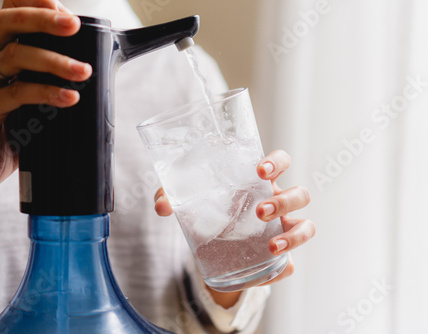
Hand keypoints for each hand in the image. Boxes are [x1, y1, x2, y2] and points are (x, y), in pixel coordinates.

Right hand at [0, 0, 91, 242]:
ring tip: (83, 72)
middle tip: (74, 25)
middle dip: (43, 19)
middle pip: (7, 23)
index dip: (35, 4)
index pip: (9, 14)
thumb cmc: (13, 133)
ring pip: (13, 56)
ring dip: (53, 61)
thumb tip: (92, 71)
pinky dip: (45, 93)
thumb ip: (52, 82)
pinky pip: (15, 94)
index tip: (67, 12)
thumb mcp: (35, 101)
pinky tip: (69, 97)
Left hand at [154, 150, 314, 305]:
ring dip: (294, 235)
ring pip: (306, 226)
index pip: (281, 162)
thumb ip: (171, 197)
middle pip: (299, 194)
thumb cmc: (207, 210)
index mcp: (258, 181)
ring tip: (271, 245)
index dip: (278, 162)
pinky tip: (270, 270)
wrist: (209, 247)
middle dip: (284, 202)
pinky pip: (291, 264)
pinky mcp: (276, 256)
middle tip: (259, 212)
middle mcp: (276, 201)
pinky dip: (284, 268)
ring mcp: (281, 229)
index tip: (260, 170)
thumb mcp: (188, 201)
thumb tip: (161, 207)